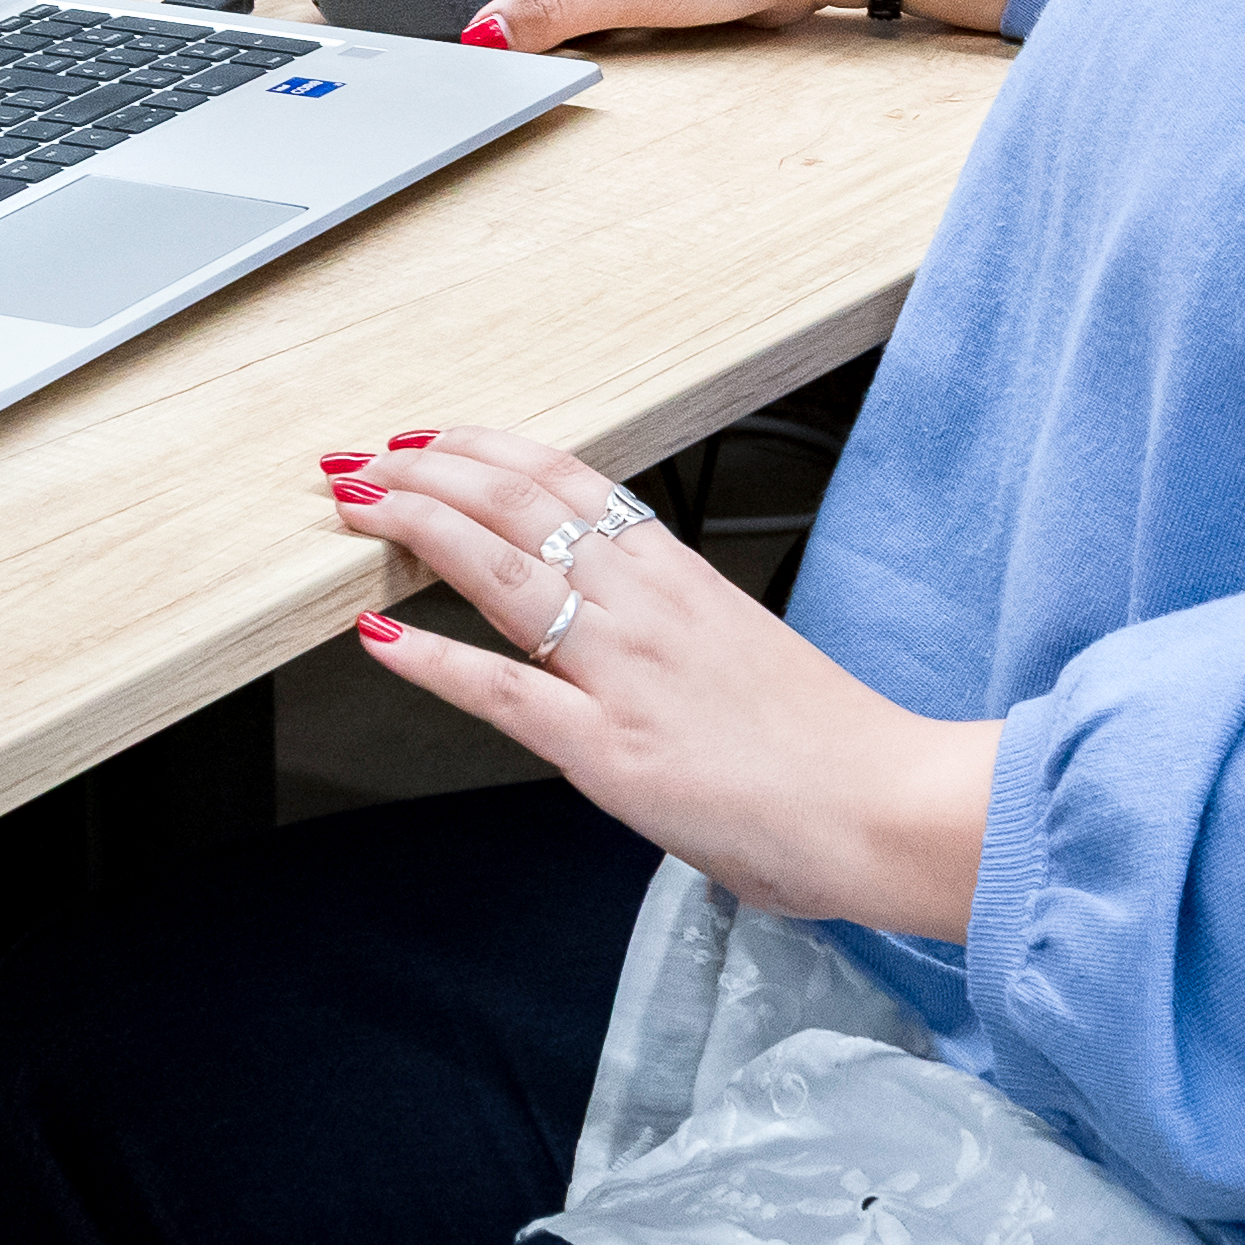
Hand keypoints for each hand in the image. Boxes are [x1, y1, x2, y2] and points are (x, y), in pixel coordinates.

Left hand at [321, 424, 996, 940]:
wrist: (889, 806)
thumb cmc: (836, 751)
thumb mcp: (747, 660)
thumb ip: (683, 645)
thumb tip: (641, 663)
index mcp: (684, 578)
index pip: (568, 481)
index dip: (486, 450)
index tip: (433, 438)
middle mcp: (649, 605)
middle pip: (518, 503)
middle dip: (426, 471)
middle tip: (365, 459)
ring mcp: (626, 673)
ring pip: (501, 569)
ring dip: (415, 528)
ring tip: (355, 507)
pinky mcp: (611, 750)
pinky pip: (504, 693)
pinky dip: (435, 662)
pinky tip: (381, 639)